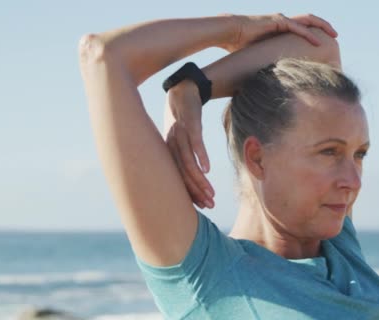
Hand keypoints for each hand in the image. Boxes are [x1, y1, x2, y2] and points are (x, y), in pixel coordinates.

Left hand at [165, 81, 214, 208]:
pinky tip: (207, 169)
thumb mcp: (182, 137)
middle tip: (210, 205)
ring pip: (188, 161)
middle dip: (196, 191)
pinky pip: (195, 142)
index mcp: (168, 151)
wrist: (184, 88)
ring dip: (199, 179)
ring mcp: (179, 134)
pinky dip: (200, 156)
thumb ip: (185, 154)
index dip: (190, 193)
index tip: (202, 207)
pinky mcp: (190, 123)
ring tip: (210, 193)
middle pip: (182, 173)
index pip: (178, 177)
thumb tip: (195, 172)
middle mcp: (171, 145)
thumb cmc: (183, 116)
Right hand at [221, 13, 337, 51]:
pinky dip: (310, 35)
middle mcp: (283, 20)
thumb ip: (267, 61)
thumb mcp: (258, 54)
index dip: (314, 32)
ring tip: (334, 36)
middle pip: (309, 21)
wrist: (229, 32)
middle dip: (324, 26)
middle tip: (335, 36)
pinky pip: (298, 27)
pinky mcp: (278, 21)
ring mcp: (281, 19)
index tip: (324, 41)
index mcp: (279, 27)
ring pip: (308, 21)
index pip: (302, 27)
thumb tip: (269, 78)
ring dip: (322, 27)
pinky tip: (319, 42)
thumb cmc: (239, 44)